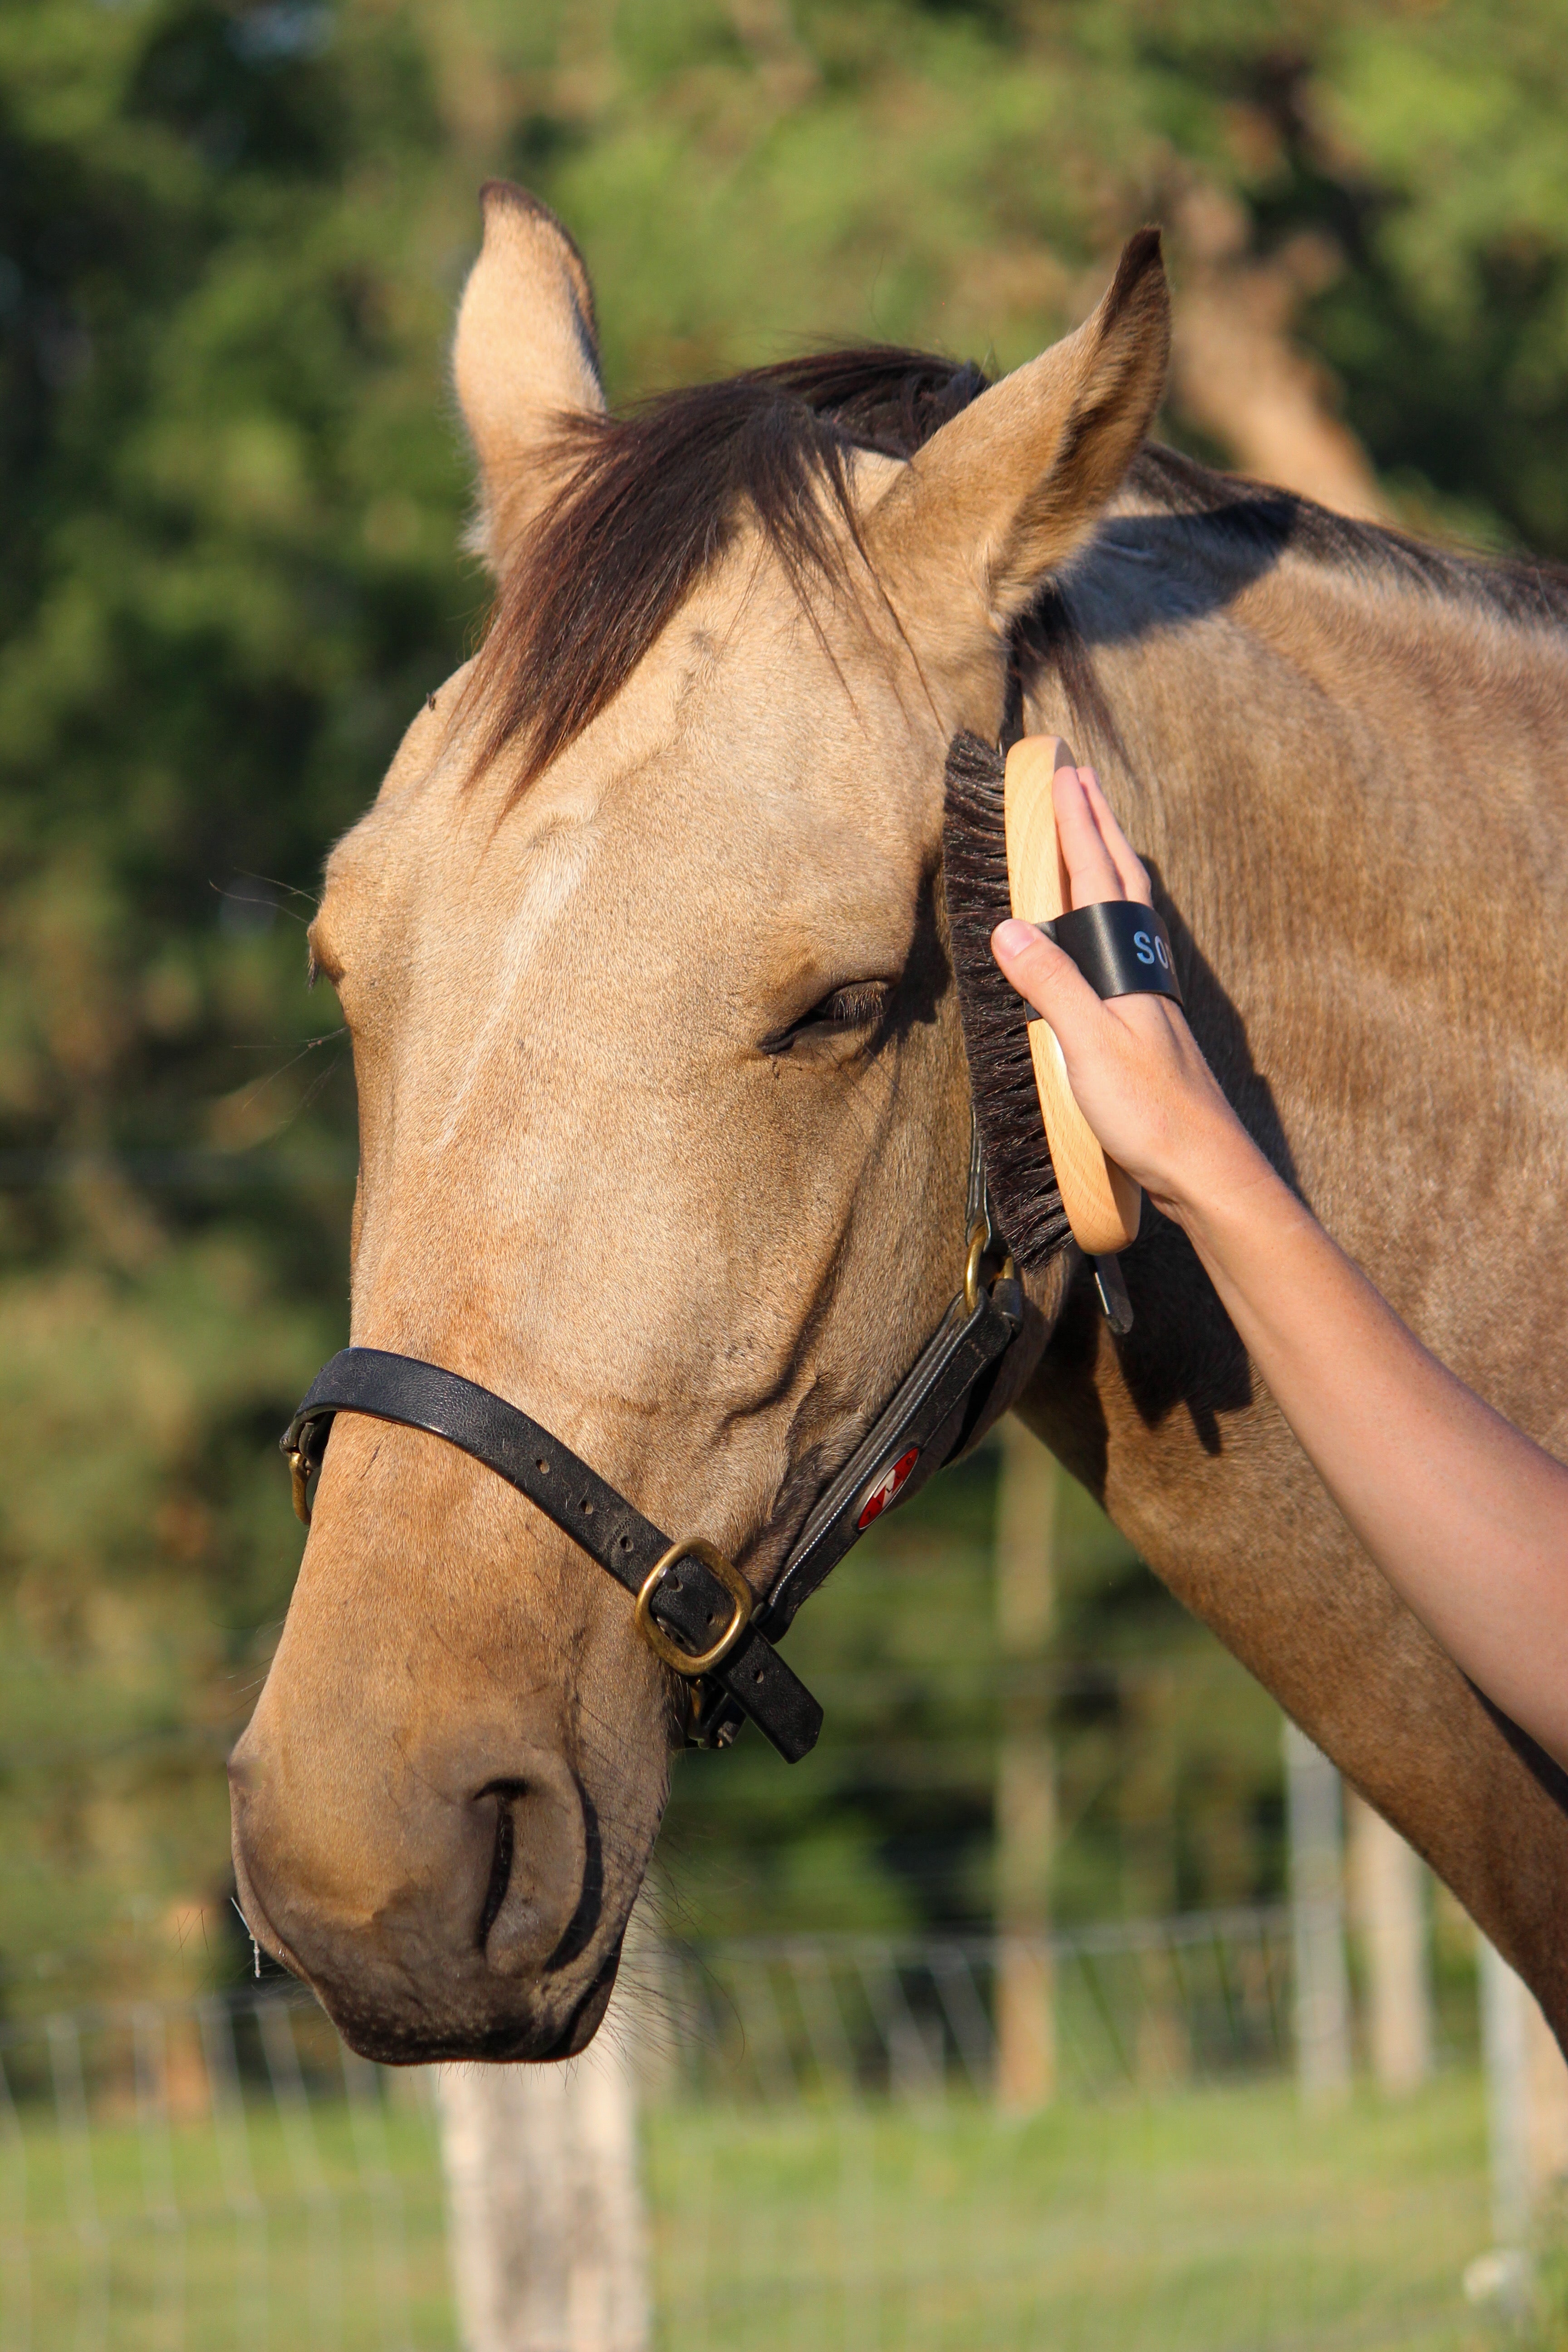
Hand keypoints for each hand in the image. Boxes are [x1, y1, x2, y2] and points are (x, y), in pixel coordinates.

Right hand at [989, 763, 1257, 1227]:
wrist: (1205, 1168)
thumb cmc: (1151, 1113)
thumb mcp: (1088, 1047)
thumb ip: (1051, 986)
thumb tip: (1008, 928)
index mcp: (1129, 967)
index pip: (1099, 879)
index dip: (1080, 826)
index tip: (1065, 775)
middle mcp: (1146, 970)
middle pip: (1124, 881)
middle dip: (1101, 827)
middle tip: (1084, 780)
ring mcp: (1151, 996)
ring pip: (1132, 911)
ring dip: (1112, 864)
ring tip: (1098, 835)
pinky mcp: (1150, 1025)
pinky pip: (1129, 945)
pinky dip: (1115, 914)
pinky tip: (1110, 932)